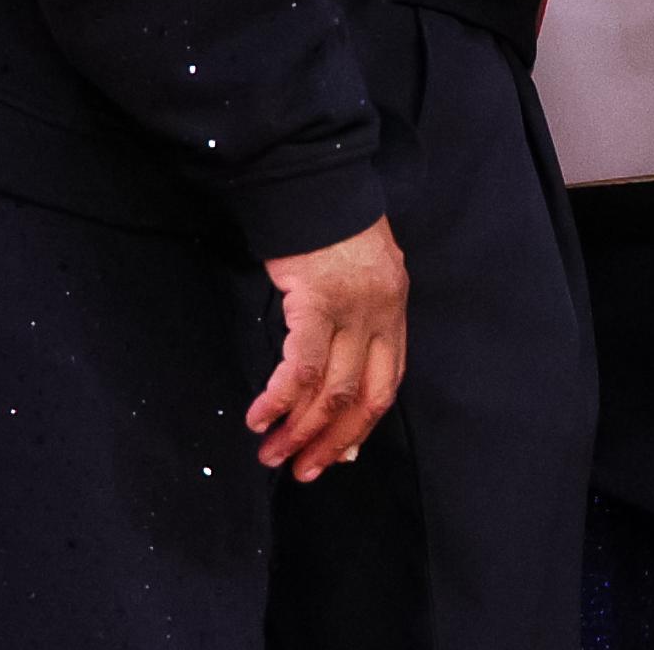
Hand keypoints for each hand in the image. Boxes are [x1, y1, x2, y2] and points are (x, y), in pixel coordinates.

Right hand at [251, 216, 406, 480]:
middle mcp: (380, 316)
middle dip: (330, 442)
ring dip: (299, 429)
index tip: (336, 457)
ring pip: (332, 390)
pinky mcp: (316, 301)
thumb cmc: (332, 231)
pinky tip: (260, 416)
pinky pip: (302, 366)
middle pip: (362, 397)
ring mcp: (351, 310)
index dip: (360, 427)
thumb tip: (336, 395)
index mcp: (393, 312)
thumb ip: (356, 330)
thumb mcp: (361, 279)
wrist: (317, 182)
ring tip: (271, 453)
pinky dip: (281, 398)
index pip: (386, 386)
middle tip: (299, 470)